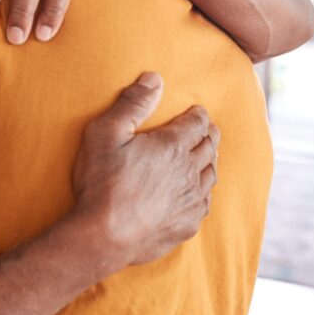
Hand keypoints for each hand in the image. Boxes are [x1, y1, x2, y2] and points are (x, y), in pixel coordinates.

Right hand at [70, 72, 218, 268]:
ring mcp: (190, 201)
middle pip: (210, 147)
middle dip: (209, 134)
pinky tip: (197, 193)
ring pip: (211, 175)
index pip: (197, 123)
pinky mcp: (186, 225)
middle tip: (207, 130)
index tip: (197, 111)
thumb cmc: (101, 183)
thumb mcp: (106, 133)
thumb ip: (132, 103)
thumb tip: (154, 79)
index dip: (198, 115)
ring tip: (205, 157)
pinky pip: (205, 203)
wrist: (103, 235)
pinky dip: (204, 192)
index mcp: (172, 146)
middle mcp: (189, 171)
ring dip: (210, 162)